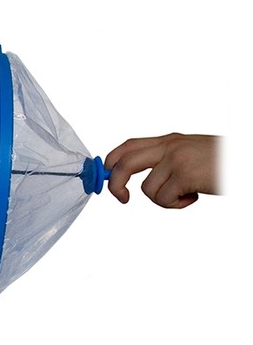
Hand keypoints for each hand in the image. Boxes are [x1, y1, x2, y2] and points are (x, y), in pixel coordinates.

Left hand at [104, 133, 219, 207]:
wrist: (245, 161)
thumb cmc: (223, 162)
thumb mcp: (190, 153)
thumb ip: (166, 160)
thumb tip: (135, 176)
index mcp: (169, 140)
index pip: (128, 146)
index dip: (112, 161)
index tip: (105, 176)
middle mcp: (169, 146)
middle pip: (124, 163)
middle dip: (115, 183)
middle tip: (122, 198)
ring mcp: (176, 158)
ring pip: (147, 189)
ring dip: (164, 200)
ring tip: (186, 193)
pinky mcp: (184, 173)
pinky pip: (163, 199)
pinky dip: (177, 204)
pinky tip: (194, 196)